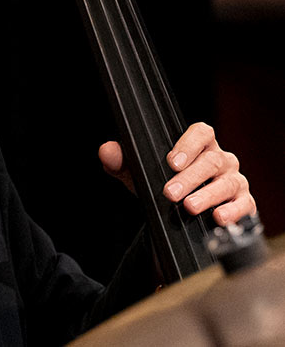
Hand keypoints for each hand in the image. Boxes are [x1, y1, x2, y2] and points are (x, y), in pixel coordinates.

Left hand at [99, 122, 255, 225]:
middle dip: (190, 177)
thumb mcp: (138, 172)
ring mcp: (233, 180)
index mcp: (198, 145)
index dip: (188, 144)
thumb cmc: (162, 183)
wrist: (177, 214)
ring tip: (190, 207)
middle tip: (170, 193)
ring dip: (208, 195)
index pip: (201, 132)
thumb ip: (121, 160)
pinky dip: (234, 211)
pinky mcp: (243, 203)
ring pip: (227, 183)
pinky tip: (219, 218)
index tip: (171, 161)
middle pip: (212, 161)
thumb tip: (107, 151)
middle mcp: (220, 159)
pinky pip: (244, 205)